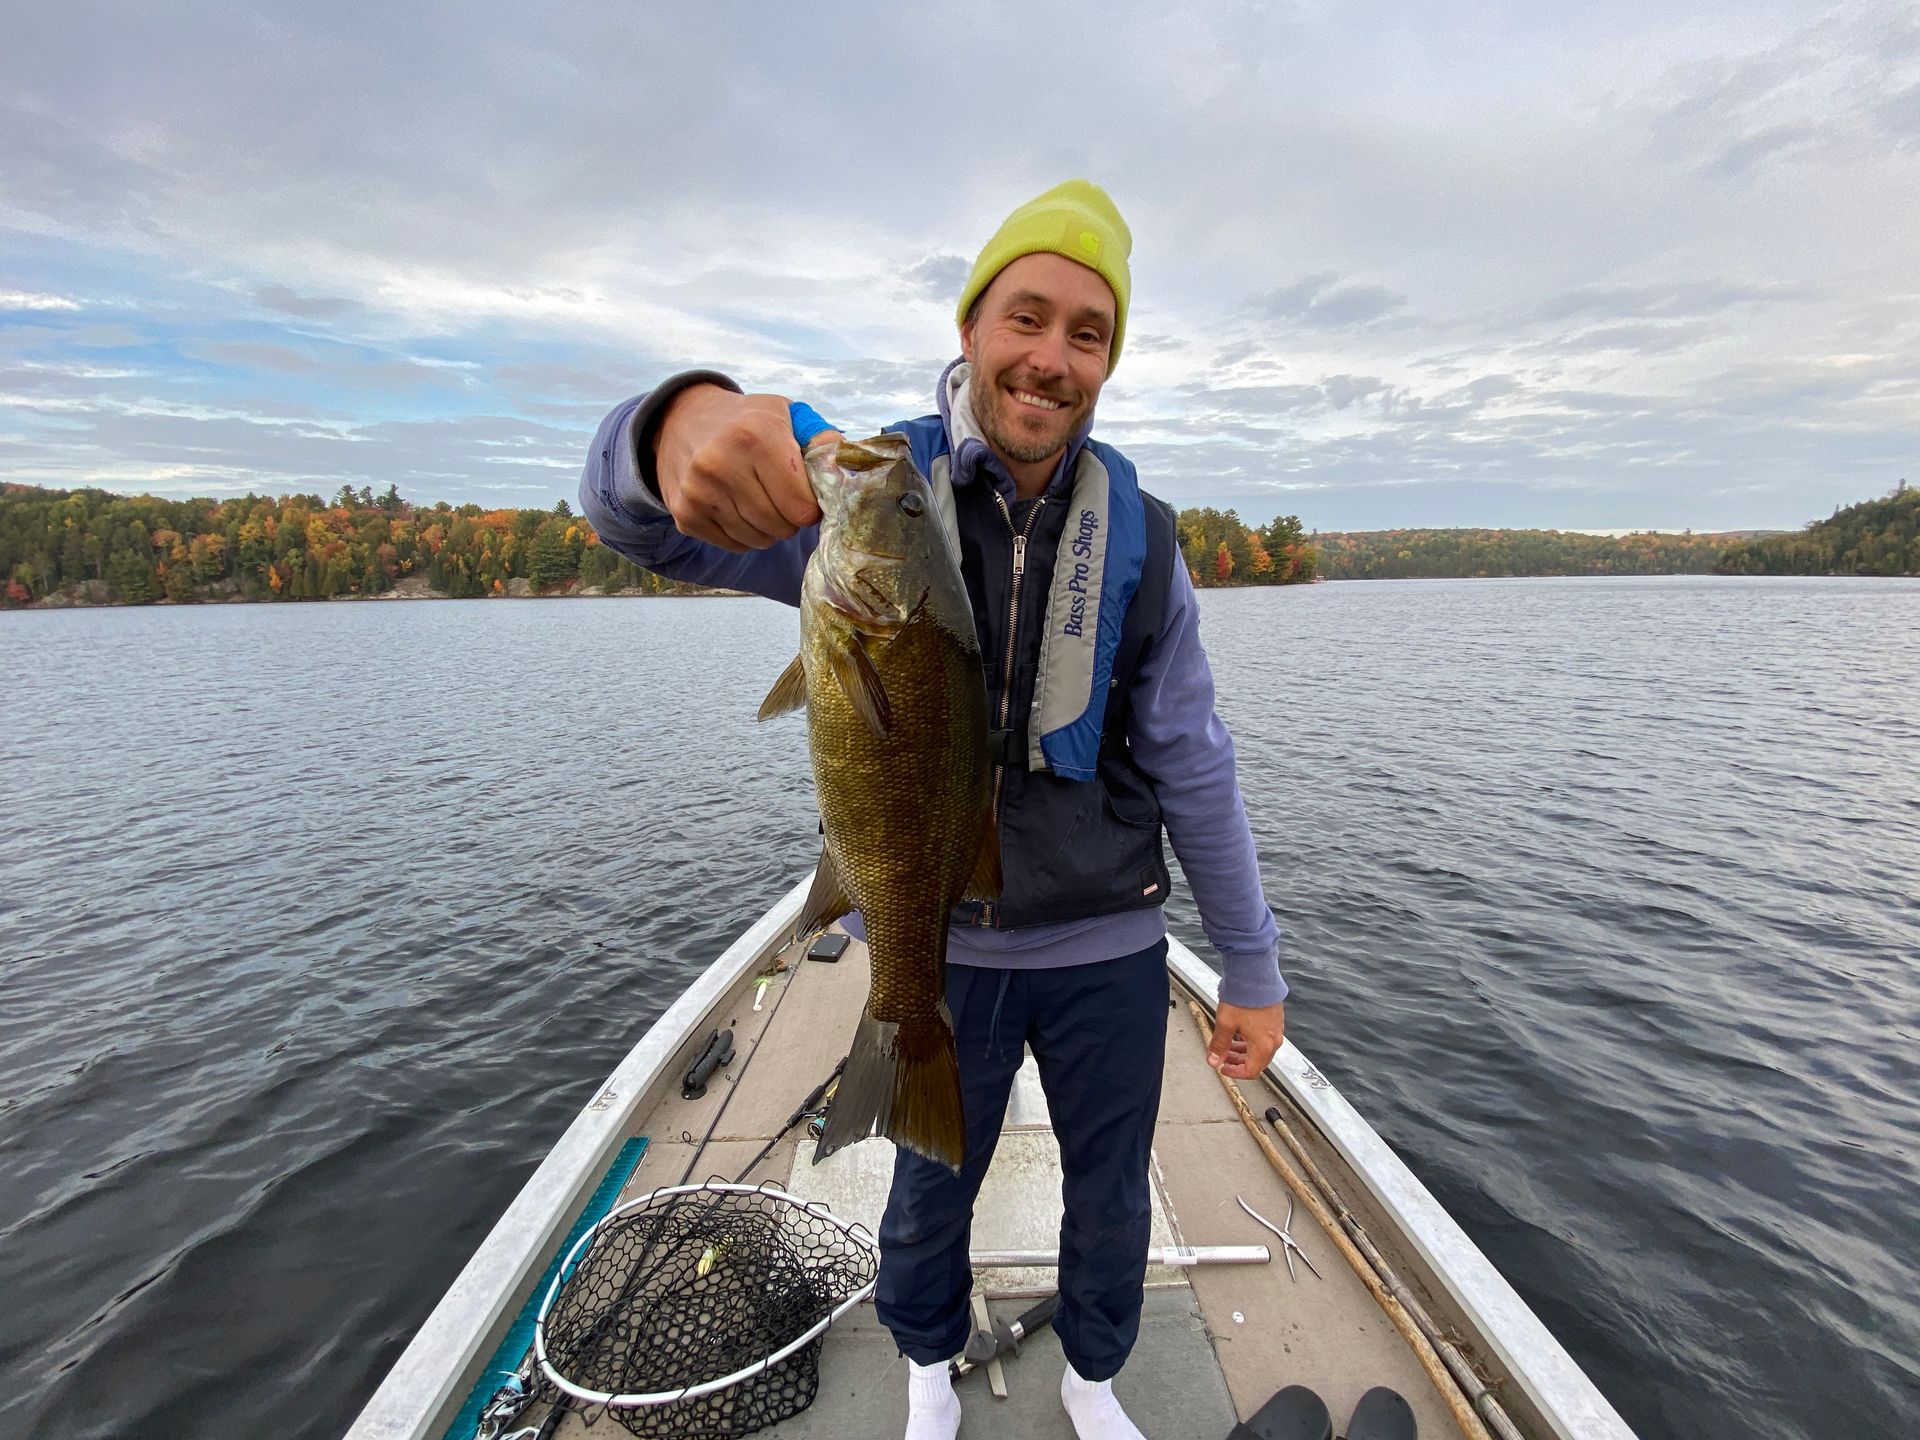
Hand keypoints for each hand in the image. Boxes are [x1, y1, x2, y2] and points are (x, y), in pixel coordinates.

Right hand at [653, 387, 835, 551]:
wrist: (681, 421)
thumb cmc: (746, 421)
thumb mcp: (786, 415)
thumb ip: (822, 441)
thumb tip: (851, 468)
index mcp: (755, 436)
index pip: (802, 507)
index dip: (810, 505)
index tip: (805, 491)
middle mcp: (721, 464)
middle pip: (781, 528)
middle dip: (790, 518)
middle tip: (781, 494)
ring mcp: (698, 492)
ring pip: (758, 540)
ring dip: (768, 528)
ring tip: (759, 498)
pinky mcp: (684, 514)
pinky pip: (734, 545)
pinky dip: (743, 533)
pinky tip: (736, 505)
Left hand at [1207, 1001, 1285, 1079]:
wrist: (1256, 974)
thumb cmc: (1244, 998)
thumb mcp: (1225, 1023)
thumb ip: (1219, 1045)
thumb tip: (1214, 1061)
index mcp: (1263, 1045)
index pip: (1251, 1071)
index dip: (1235, 1073)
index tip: (1223, 1067)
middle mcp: (1274, 1040)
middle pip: (1258, 1062)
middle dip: (1239, 1062)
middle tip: (1224, 1057)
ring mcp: (1277, 1029)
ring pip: (1261, 1049)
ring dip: (1245, 1051)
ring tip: (1229, 1044)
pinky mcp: (1276, 1019)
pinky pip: (1265, 1038)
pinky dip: (1251, 1041)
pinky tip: (1239, 1031)